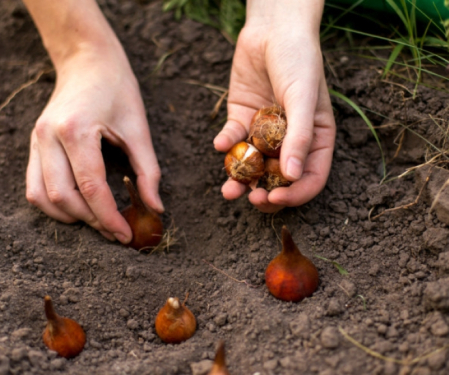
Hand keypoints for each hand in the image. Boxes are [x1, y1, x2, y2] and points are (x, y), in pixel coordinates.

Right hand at [26, 43, 162, 242]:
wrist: (87, 61)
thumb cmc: (118, 90)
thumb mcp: (139, 129)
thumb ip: (148, 171)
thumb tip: (156, 209)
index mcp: (76, 130)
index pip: (91, 187)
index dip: (110, 217)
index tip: (126, 235)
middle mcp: (48, 137)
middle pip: (63, 197)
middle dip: (91, 221)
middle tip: (116, 231)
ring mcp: (36, 141)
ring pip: (41, 197)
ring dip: (70, 217)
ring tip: (98, 222)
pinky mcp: (34, 144)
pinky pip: (34, 187)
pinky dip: (54, 205)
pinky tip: (78, 208)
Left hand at [214, 0, 335, 212]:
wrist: (272, 29)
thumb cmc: (299, 60)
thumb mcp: (304, 98)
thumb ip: (300, 137)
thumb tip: (293, 177)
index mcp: (315, 140)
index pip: (310, 178)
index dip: (295, 194)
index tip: (275, 199)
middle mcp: (290, 140)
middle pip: (279, 179)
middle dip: (265, 193)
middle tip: (251, 199)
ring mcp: (264, 132)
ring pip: (252, 165)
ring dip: (240, 180)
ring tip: (228, 190)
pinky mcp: (242, 119)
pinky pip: (233, 139)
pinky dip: (225, 144)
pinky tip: (220, 143)